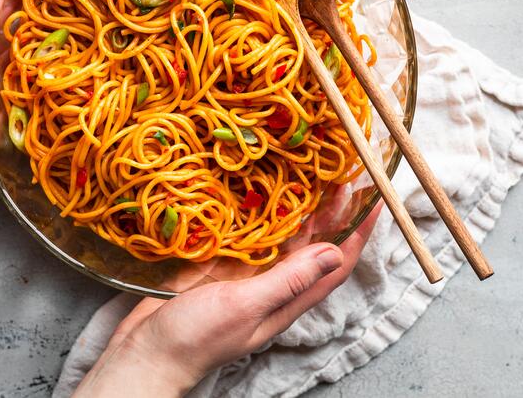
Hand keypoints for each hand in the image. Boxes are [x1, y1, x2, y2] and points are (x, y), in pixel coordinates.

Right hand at [75, 202, 381, 396]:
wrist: (147, 350)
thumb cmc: (197, 337)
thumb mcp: (246, 306)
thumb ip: (288, 280)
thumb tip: (333, 253)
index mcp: (286, 300)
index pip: (335, 264)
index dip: (358, 234)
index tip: (375, 201)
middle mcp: (271, 284)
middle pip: (311, 244)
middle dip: (331, 213)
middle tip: (343, 173)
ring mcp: (244, 272)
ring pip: (281, 235)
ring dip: (297, 206)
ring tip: (311, 172)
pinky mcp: (218, 262)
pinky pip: (246, 232)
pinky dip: (256, 210)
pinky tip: (258, 188)